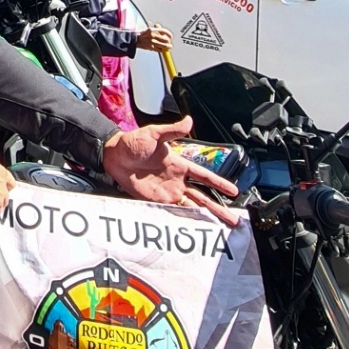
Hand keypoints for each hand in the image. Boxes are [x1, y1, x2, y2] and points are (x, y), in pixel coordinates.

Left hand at [102, 116, 239, 226]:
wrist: (113, 156)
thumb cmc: (133, 142)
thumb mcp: (154, 134)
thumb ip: (172, 130)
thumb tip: (188, 120)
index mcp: (180, 164)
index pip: (205, 176)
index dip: (220, 184)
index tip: (234, 191)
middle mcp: (177, 180)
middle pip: (203, 197)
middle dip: (219, 208)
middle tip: (234, 220)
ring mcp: (168, 192)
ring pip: (192, 207)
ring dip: (206, 217)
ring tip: (221, 228)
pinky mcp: (156, 201)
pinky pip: (173, 212)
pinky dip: (185, 220)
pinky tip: (195, 228)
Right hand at [136, 25, 172, 52]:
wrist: (134, 40)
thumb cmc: (142, 35)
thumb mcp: (149, 30)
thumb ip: (157, 30)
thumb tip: (164, 33)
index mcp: (152, 30)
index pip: (164, 31)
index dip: (169, 34)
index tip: (170, 36)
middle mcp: (152, 35)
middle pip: (165, 39)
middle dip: (168, 41)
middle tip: (169, 42)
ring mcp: (152, 42)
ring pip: (164, 46)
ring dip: (168, 46)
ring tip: (169, 47)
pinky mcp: (151, 47)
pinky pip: (159, 49)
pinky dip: (161, 50)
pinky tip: (161, 49)